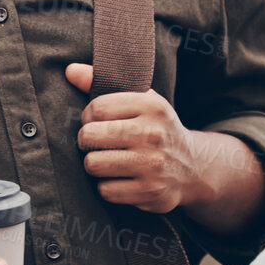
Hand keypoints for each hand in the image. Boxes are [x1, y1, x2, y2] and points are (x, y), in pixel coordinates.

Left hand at [65, 62, 202, 213]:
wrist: (194, 167)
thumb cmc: (156, 129)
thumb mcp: (140, 100)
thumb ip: (102, 83)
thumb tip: (70, 71)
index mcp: (152, 106)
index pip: (96, 108)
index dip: (88, 116)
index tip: (97, 122)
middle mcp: (153, 135)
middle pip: (88, 136)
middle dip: (87, 140)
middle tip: (99, 142)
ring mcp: (153, 166)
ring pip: (93, 164)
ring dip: (96, 164)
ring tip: (109, 160)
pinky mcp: (150, 192)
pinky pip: (105, 190)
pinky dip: (108, 186)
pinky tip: (122, 178)